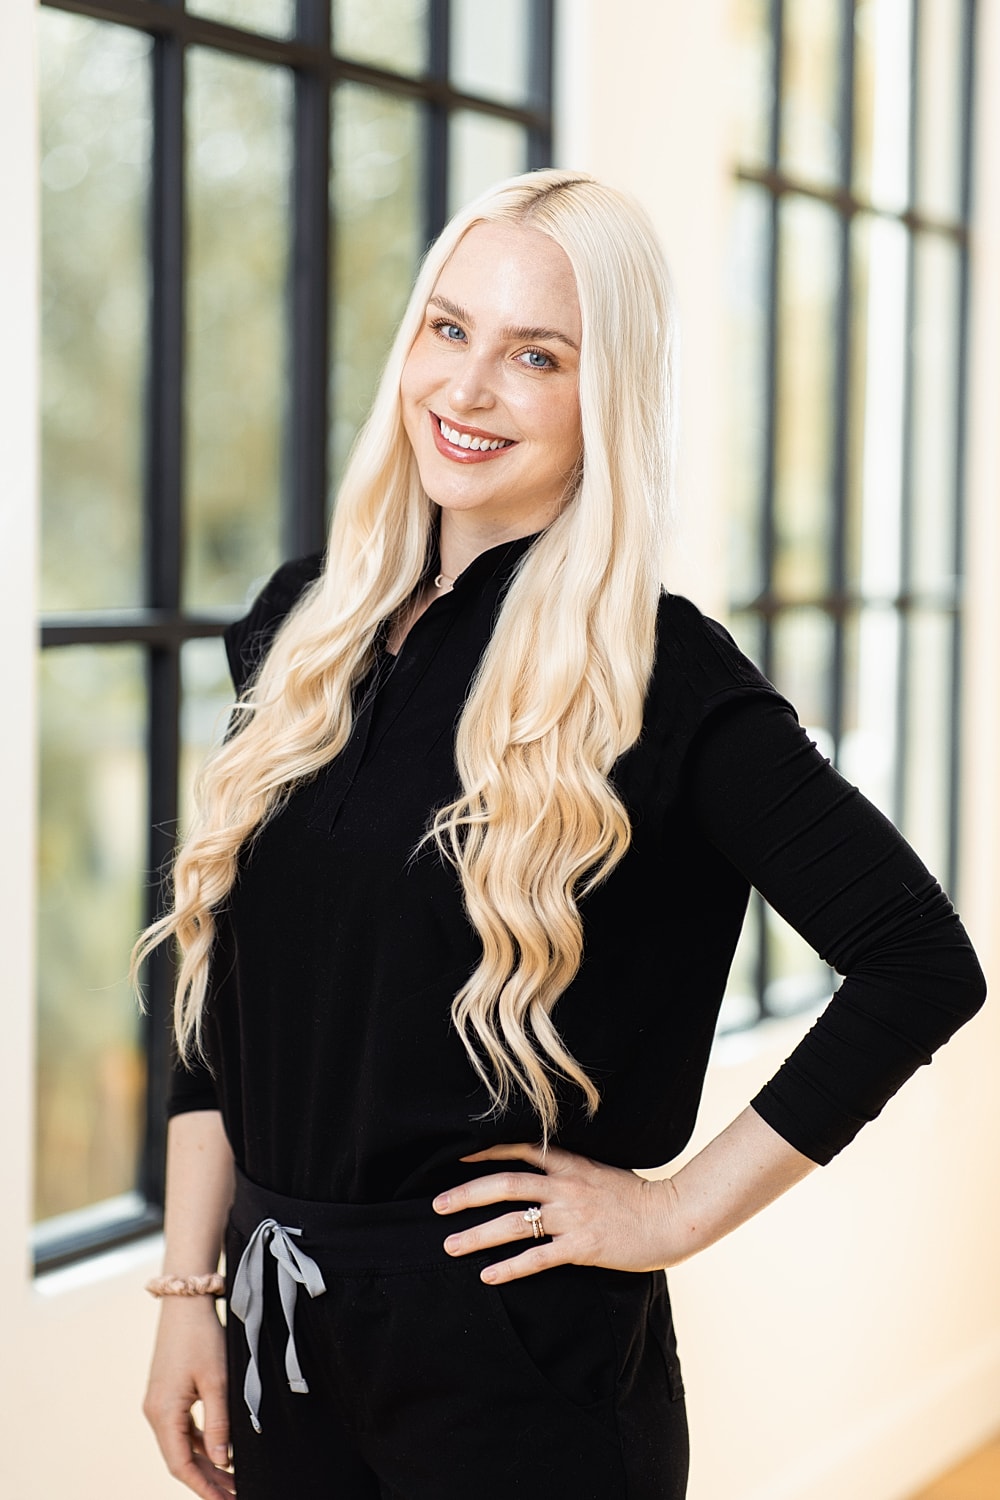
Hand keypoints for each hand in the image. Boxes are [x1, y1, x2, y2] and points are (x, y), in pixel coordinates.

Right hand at [143, 1298, 236, 1498]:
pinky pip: (182, 1428)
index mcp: (164, 1413)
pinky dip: (200, 1443)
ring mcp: (158, 1403)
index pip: (180, 1465)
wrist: (185, 1302)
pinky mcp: (166, 1394)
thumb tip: (222, 1462)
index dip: (203, 1488)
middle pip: (181, 1458)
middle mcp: (155, 1413)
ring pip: (182, 1445)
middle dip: (208, 1480)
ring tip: (232, 1480)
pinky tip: (220, 1453)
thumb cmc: (203, 1338)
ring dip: (205, 1463)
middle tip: (235, 1495)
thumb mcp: (217, 1381)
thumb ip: (219, 1424)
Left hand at [432, 1142, 681, 1283]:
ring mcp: (572, 1217)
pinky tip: (488, 1276)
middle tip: (437, 1205)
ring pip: (513, 1222)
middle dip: (466, 1194)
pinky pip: (537, 1258)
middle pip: (505, 1184)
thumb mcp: (600, 1172)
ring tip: (450, 1244)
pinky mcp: (581, 1247)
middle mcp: (565, 1186)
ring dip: (477, 1234)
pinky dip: (510, 1267)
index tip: (455, 1157)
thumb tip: (543, 1173)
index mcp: (570, 1164)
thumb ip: (571, 1171)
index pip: (519, 1150)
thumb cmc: (637, 1197)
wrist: (671, 1217)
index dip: (485, 1152)